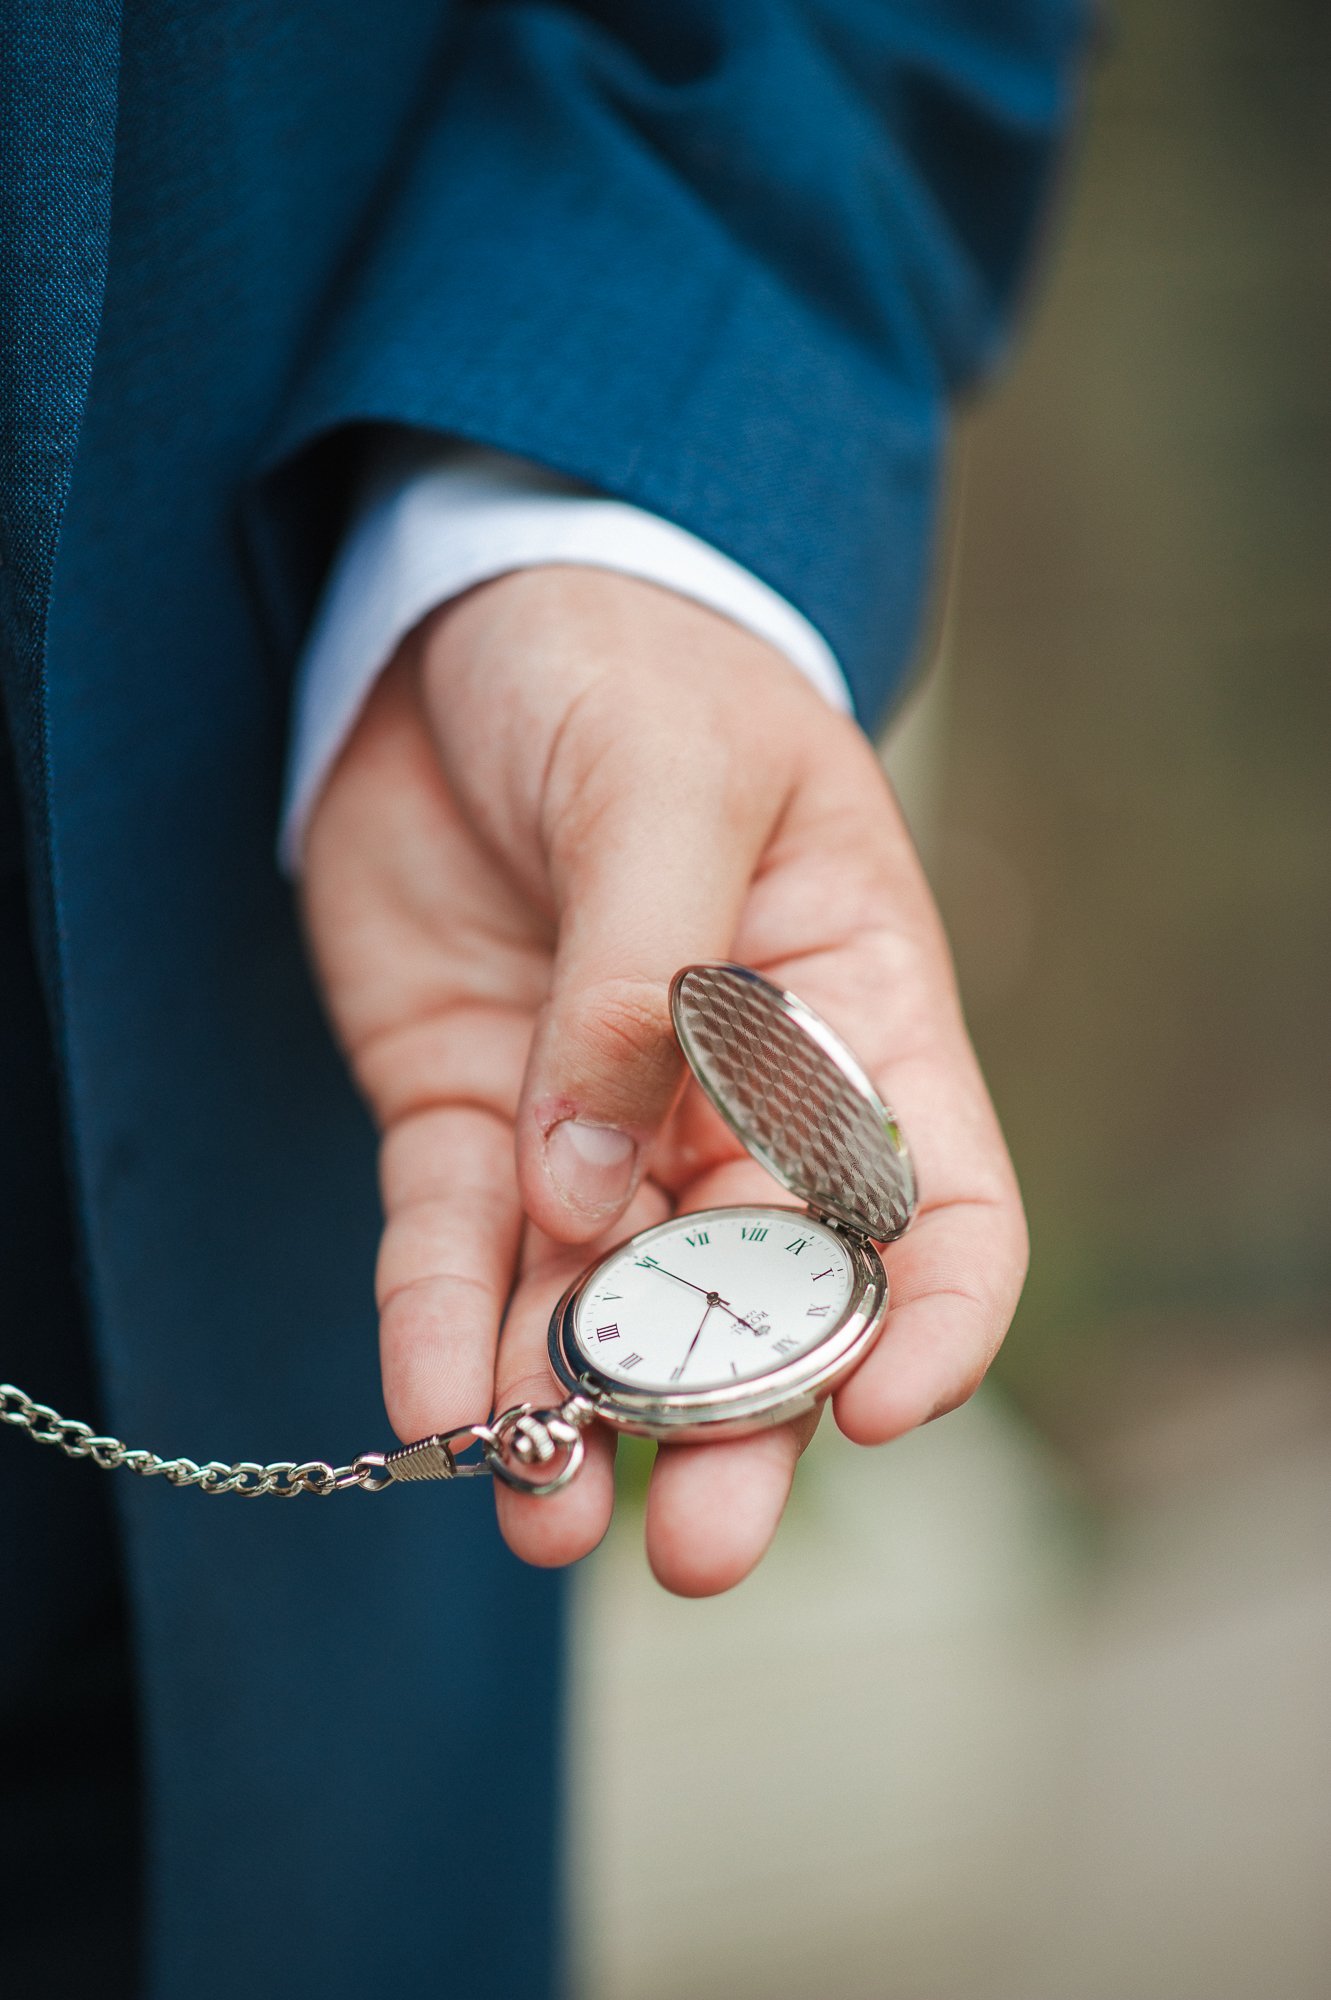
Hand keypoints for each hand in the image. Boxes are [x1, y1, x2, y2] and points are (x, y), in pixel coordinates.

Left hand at [299, 567, 1026, 1594]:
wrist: (465, 616)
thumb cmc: (629, 664)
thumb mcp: (666, 784)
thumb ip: (644, 988)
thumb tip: (594, 1200)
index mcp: (854, 1017)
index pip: (935, 1204)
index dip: (931, 1322)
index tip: (879, 1411)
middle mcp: (738, 1100)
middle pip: (759, 1301)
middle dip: (731, 1427)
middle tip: (693, 1546)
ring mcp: (595, 1120)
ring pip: (597, 1306)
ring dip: (571, 1419)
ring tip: (535, 1513)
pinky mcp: (468, 1112)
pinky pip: (453, 1242)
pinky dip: (440, 1327)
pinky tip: (429, 1408)